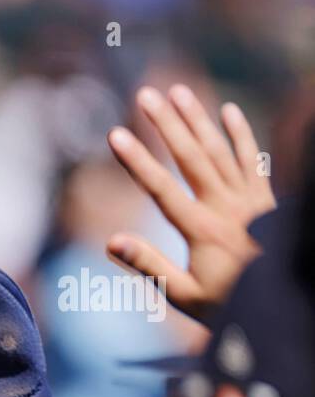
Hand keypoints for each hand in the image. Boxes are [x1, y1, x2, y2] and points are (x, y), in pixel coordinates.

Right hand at [107, 85, 275, 321]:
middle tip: (145, 95)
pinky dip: (242, 135)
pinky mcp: (265, 199)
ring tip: (178, 92)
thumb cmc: (229, 303)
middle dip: (166, 124)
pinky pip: (253, 159)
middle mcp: (226, 206)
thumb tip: (111, 241)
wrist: (284, 301)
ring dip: (198, 119)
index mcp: (202, 230)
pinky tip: (228, 112)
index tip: (115, 135)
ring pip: (220, 150)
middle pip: (191, 157)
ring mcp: (249, 199)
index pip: (161, 188)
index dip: (136, 160)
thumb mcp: (184, 295)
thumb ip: (148, 266)